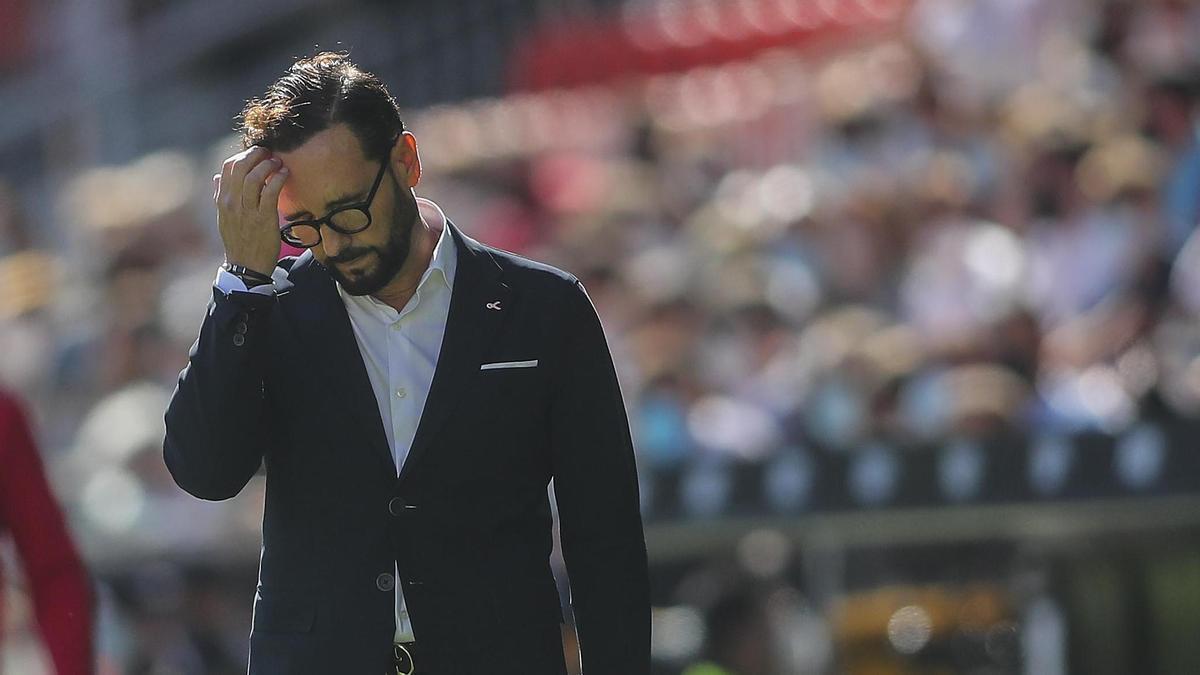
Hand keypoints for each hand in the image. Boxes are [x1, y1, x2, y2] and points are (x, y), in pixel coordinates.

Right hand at [213, 146, 288, 275]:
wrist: (246, 266)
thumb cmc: (238, 241)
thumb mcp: (224, 218)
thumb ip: (220, 196)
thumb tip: (216, 177)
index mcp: (222, 200)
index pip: (227, 168)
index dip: (242, 155)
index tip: (256, 153)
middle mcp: (231, 203)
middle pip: (240, 168)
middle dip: (256, 155)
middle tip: (269, 153)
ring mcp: (246, 211)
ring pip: (254, 177)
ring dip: (268, 165)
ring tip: (278, 162)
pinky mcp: (263, 218)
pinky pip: (270, 192)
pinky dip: (278, 179)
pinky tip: (285, 174)